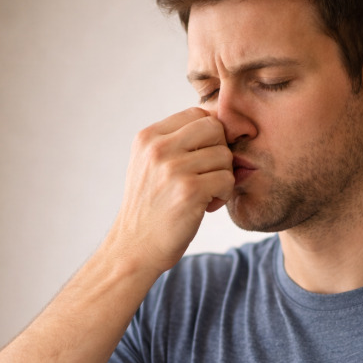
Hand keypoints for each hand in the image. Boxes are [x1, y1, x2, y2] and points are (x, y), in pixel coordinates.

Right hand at [110, 107, 234, 273]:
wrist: (134, 248)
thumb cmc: (150, 208)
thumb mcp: (150, 165)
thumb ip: (175, 142)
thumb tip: (219, 122)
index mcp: (148, 137)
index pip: (196, 114)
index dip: (209, 137)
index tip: (201, 160)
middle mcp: (158, 148)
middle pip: (214, 128)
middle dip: (219, 152)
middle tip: (208, 175)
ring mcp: (173, 169)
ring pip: (224, 155)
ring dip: (222, 177)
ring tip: (205, 194)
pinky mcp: (189, 191)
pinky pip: (227, 179)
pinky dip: (223, 194)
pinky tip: (207, 206)